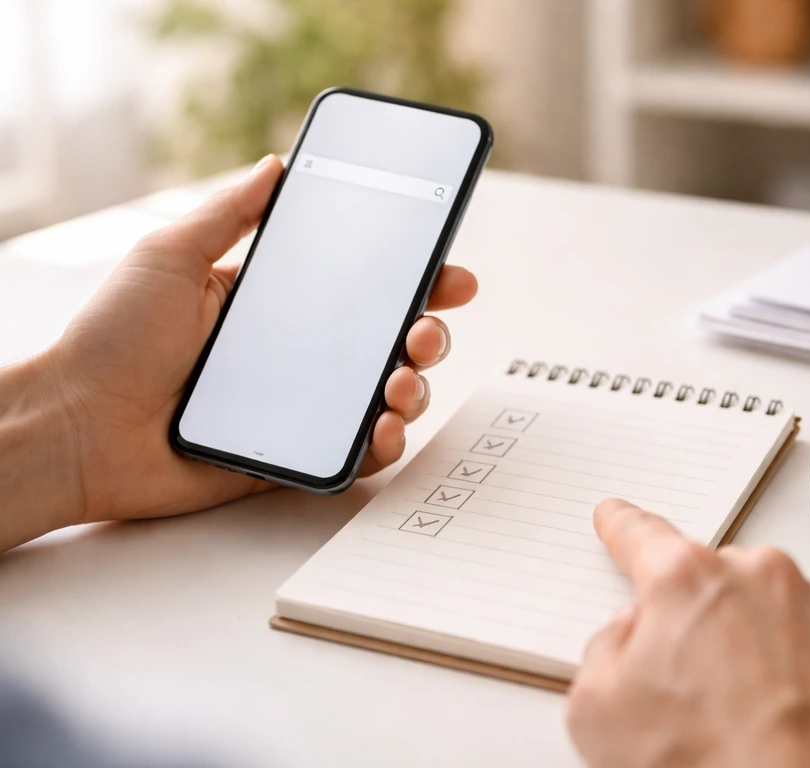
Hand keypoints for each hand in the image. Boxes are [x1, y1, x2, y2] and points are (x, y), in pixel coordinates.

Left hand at [31, 155, 476, 528]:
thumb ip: (227, 212)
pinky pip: (356, 452)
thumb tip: (277, 164)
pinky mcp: (294, 455)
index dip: (413, 280)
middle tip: (423, 330)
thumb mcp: (168, 257)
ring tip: (400, 382)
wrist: (75, 430)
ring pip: (384, 397)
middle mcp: (299, 354)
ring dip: (414, 387)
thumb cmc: (110, 342)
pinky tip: (382, 427)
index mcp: (277, 304)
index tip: (448, 272)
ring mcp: (301, 407)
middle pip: (388, 342)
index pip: (362, 287)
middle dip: (427, 333)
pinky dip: (384, 444)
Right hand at [567, 499, 809, 767]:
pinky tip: (804, 717)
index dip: (623, 526)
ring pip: (782, 608)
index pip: (641, 535)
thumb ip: (605, 648)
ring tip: (758, 715)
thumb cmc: (712, 767)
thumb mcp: (598, 713)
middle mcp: (762, 576)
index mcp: (688, 580)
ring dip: (768, 644)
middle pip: (718, 580)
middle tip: (699, 686)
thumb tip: (629, 635)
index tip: (618, 518)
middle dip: (706, 620)